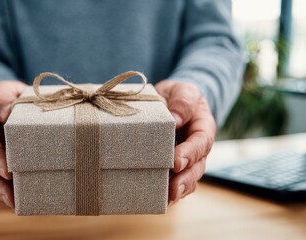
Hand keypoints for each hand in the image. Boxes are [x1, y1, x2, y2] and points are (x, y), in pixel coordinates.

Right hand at [0, 80, 26, 208]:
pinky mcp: (7, 166)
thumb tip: (9, 112)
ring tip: (16, 205)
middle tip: (11, 194)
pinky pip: (6, 182)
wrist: (9, 103)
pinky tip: (23, 203)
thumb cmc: (7, 97)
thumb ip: (3, 98)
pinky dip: (12, 193)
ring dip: (3, 193)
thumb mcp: (3, 90)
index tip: (6, 169)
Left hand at [154, 80, 215, 204]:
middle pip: (197, 167)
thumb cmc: (178, 96)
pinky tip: (160, 200)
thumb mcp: (183, 91)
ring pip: (188, 178)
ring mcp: (187, 159)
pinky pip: (175, 181)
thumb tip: (174, 120)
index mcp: (203, 127)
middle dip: (185, 179)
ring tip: (167, 198)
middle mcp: (197, 147)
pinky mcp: (173, 167)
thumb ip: (182, 102)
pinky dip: (169, 191)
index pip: (200, 142)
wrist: (171, 101)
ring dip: (179, 189)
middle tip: (173, 189)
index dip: (190, 154)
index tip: (176, 162)